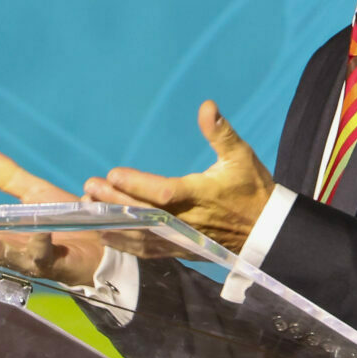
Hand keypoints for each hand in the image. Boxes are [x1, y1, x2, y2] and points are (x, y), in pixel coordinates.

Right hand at [0, 150, 105, 287]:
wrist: (113, 245)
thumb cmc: (73, 225)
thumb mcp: (38, 197)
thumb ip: (11, 181)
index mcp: (10, 239)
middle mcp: (21, 254)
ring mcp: (42, 262)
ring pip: (14, 258)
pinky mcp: (66, 265)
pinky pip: (52, 257)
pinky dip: (43, 244)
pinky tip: (40, 231)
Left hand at [82, 101, 276, 256]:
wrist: (268, 231)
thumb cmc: (253, 189)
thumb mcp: (241, 156)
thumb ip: (221, 133)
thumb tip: (207, 106)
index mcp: (200, 195)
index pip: (163, 192)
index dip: (137, 185)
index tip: (113, 174)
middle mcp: (188, 220)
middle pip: (145, 214)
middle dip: (114, 201)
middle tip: (88, 188)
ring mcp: (183, 239)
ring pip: (142, 235)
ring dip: (114, 224)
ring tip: (89, 210)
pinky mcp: (182, 250)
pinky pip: (149, 250)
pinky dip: (126, 244)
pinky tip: (106, 235)